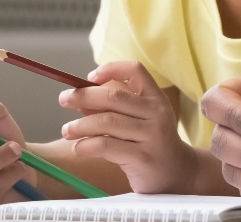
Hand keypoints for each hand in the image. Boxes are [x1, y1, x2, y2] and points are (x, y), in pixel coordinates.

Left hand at [57, 61, 195, 193]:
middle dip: (83, 96)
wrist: (176, 173)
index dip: (111, 69)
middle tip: (63, 99)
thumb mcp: (138, 120)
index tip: (90, 77)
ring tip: (67, 131)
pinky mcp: (142, 157)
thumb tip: (80, 99)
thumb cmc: (150, 142)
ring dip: (80, 125)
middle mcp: (157, 113)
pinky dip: (85, 145)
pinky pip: (106, 146)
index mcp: (156, 98)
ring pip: (106, 122)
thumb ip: (113, 108)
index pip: (136, 71)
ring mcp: (152, 136)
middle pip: (114, 97)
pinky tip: (78, 148)